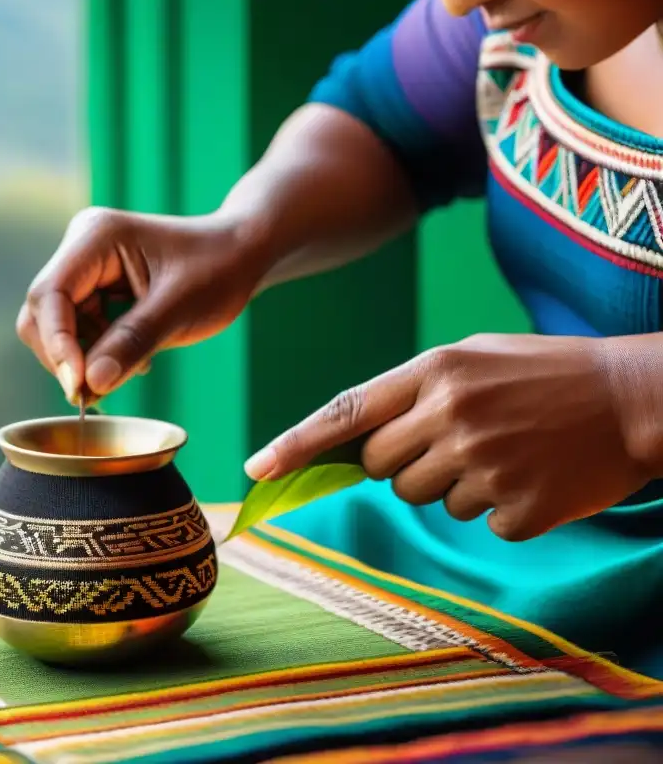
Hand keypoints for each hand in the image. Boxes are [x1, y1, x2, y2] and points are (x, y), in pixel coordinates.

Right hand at [18, 208, 267, 401]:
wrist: (242, 254)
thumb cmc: (218, 269)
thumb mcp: (179, 310)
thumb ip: (132, 343)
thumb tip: (90, 384)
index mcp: (96, 236)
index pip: (50, 295)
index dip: (57, 344)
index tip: (78, 387)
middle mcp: (82, 247)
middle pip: (42, 312)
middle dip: (64, 356)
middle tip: (97, 393)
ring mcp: (86, 268)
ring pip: (55, 326)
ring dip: (83, 359)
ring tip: (133, 368)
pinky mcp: (95, 289)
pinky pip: (77, 330)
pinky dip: (97, 354)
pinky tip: (134, 359)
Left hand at [244, 334, 653, 540]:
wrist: (636, 399)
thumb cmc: (546, 374)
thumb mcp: (473, 358)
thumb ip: (411, 392)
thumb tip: (356, 441)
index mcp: (435, 371)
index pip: (345, 413)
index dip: (295, 443)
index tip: (255, 468)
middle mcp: (450, 416)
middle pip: (381, 468)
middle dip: (404, 462)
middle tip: (456, 439)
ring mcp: (484, 464)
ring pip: (426, 499)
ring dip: (454, 483)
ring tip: (504, 449)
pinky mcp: (516, 509)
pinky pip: (477, 521)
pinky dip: (499, 505)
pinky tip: (533, 473)